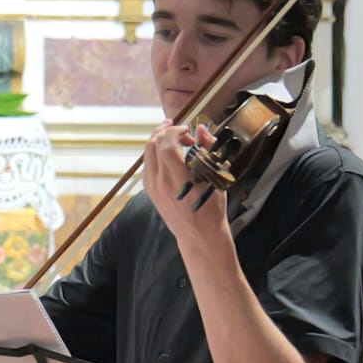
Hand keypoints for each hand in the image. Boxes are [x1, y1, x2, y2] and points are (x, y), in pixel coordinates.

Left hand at [143, 121, 231, 252]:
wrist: (198, 234)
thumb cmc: (211, 207)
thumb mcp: (215, 177)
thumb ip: (208, 150)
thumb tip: (201, 129)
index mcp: (178, 178)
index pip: (166, 145)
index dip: (175, 131)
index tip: (187, 129)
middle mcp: (160, 181)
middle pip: (152, 145)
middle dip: (165, 132)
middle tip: (181, 131)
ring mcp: (152, 186)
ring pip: (147, 154)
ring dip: (159, 141)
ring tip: (175, 138)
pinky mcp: (149, 191)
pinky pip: (148, 165)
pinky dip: (156, 154)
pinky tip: (169, 154)